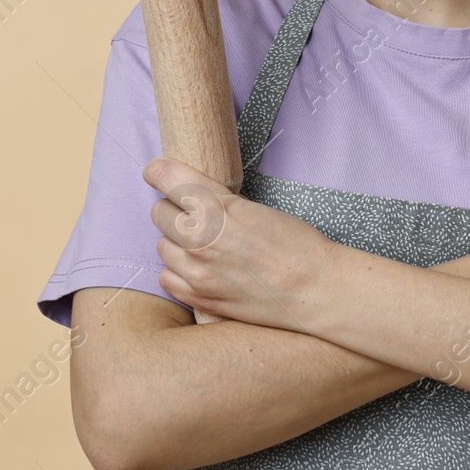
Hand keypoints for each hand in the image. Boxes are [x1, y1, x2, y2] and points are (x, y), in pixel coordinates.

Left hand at [143, 156, 336, 328]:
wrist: (314, 289)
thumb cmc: (296, 245)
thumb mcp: (256, 208)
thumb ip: (219, 204)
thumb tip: (191, 199)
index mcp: (218, 208)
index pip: (168, 179)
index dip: (158, 171)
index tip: (156, 171)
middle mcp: (201, 238)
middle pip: (159, 212)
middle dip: (172, 208)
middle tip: (191, 212)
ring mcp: (197, 271)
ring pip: (161, 245)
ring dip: (175, 241)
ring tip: (199, 243)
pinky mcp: (199, 297)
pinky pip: (166, 277)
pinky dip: (177, 270)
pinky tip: (197, 267)